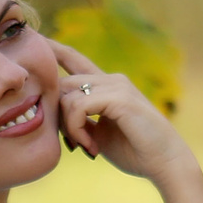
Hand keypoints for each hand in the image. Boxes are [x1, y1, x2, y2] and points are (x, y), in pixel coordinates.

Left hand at [49, 39, 193, 185]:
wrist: (167, 163)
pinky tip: (90, 145)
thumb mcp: (100, 132)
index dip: (54, 50)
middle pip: (62, 84)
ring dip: (69, 127)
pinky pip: (78, 106)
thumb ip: (81, 119)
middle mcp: (112, 80)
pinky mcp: (119, 97)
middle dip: (58, 115)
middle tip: (73, 143)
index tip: (36, 39)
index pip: (75, 60)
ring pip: (67, 95)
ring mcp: (117, 85)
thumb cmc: (136, 151)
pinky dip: (76, 129)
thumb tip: (58, 115)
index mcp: (107, 86)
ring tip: (85, 146)